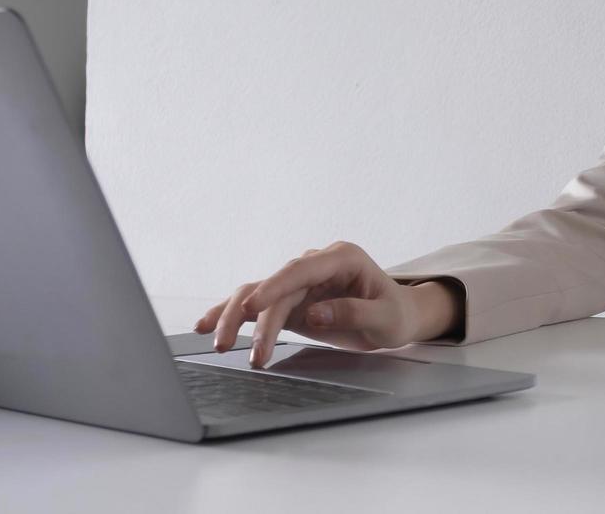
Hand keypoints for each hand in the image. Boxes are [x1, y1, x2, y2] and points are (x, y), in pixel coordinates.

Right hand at [191, 241, 455, 367]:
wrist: (397, 316)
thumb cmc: (394, 313)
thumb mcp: (384, 317)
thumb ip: (352, 312)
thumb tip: (314, 312)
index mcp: (341, 258)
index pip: (300, 269)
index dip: (275, 286)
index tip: (255, 305)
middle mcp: (315, 264)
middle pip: (273, 284)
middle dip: (250, 315)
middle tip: (233, 346)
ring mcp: (300, 281)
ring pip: (257, 292)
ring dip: (235, 316)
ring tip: (218, 343)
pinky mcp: (290, 299)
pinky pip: (257, 305)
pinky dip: (233, 314)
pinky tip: (207, 325)